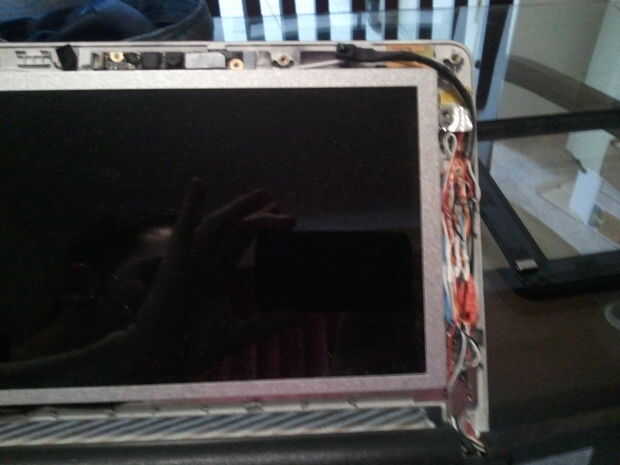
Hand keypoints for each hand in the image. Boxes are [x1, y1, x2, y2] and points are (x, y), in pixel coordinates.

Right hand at [133, 179, 294, 378]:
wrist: (162, 359)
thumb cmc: (192, 348)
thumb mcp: (240, 332)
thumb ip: (269, 322)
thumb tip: (300, 314)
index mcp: (216, 276)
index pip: (242, 244)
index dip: (263, 230)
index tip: (286, 221)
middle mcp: (204, 263)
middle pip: (235, 230)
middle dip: (256, 214)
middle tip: (278, 203)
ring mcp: (190, 260)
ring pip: (219, 225)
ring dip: (239, 207)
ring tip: (263, 195)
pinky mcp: (175, 261)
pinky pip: (183, 228)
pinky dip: (189, 204)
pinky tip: (198, 184)